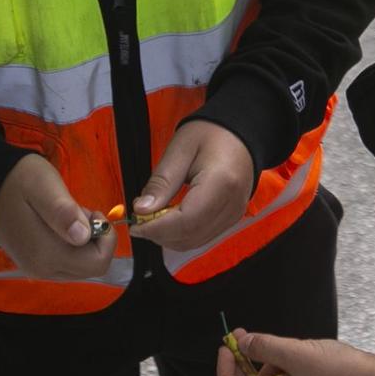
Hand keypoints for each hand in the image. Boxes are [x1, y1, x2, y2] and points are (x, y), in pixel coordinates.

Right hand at [0, 152, 117, 280]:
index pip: (98, 262)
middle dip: (94, 239)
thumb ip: (62, 211)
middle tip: (77, 212)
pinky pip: (67, 264)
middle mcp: (42, 270)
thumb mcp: (44, 185)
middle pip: (91, 267)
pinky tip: (57, 225)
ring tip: (65, 215)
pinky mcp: (35, 266)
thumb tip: (82, 236)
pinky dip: (71, 246)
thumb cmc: (20, 181)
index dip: (103, 236)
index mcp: (46, 254)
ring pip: (81, 267)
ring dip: (83, 242)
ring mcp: (38, 270)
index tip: (89, 212)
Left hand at [127, 120, 254, 251]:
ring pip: (194, 242)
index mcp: (221, 183)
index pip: (186, 221)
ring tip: (152, 218)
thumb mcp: (179, 149)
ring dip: (168, 237)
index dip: (157, 229)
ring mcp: (234, 214)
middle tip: (139, 220)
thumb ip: (161, 182)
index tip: (135, 225)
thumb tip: (141, 210)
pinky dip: (181, 234)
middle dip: (159, 234)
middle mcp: (232, 205)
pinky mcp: (230, 218)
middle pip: (190, 236)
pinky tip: (169, 219)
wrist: (240, 134)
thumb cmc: (211, 134)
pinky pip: (201, 236)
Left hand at [216, 330, 370, 375]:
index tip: (228, 347)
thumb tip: (240, 342)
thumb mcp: (296, 354)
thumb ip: (265, 348)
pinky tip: (298, 353)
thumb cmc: (338, 371)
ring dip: (267, 361)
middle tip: (244, 335)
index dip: (224, 373)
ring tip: (289, 346)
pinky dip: (282, 366)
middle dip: (243, 363)